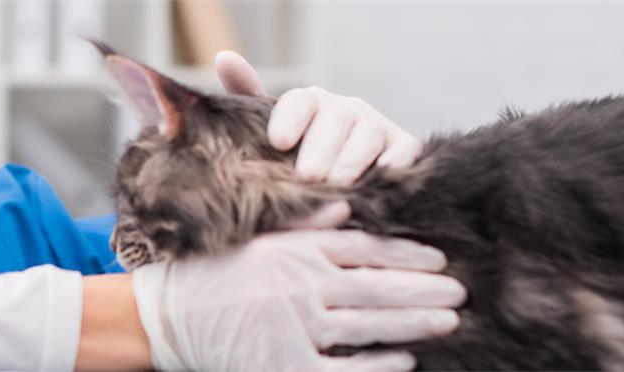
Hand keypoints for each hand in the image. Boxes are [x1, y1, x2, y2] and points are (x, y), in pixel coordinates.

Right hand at [132, 229, 465, 370]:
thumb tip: (347, 204)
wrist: (163, 320)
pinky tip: (404, 359)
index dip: (406, 252)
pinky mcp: (285, 366)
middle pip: (378, 284)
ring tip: (448, 320)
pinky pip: (346, 368)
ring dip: (414, 322)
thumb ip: (303, 223)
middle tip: (460, 290)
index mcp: (293, 250)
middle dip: (425, 288)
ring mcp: (294, 328)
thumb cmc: (209, 277)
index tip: (437, 257)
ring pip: (370, 325)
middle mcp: (299, 286)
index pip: (364, 247)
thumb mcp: (255, 239)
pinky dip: (378, 363)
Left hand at [214, 51, 422, 184]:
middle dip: (320, 148)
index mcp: (310, 104)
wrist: (344, 187)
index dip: (290, 119)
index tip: (279, 142)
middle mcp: (344, 109)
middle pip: (334, 118)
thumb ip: (248, 101)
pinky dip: (391, 164)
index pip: (300, 101)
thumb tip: (224, 57)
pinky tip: (377, 179)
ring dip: (350, 160)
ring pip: (366, 134)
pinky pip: (401, 151)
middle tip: (307, 176)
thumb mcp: (270, 136)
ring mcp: (375, 126)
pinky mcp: (403, 146)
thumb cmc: (298, 159)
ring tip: (334, 184)